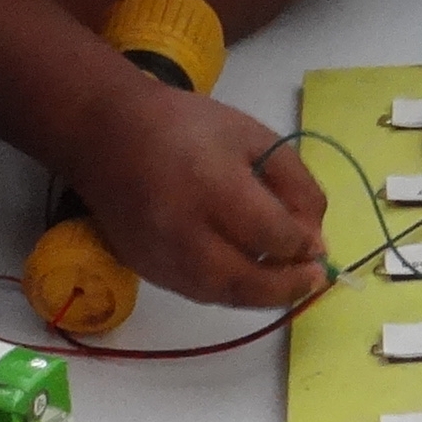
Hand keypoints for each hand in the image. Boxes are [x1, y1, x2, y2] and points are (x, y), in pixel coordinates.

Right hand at [73, 84, 331, 311]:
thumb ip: (295, 183)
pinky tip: (248, 274)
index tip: (316, 244)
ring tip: (286, 280)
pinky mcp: (146, 268)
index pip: (270, 234)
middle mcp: (184, 229)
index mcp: (213, 185)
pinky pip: (198, 293)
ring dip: (263, 295)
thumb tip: (314, 239)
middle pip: (247, 280)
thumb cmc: (187, 126)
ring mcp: (161, 255)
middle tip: (314, 278)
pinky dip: (230, 290)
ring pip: (223, 295)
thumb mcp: (253, 136)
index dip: (301, 246)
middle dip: (289, 286)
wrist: (105, 134)